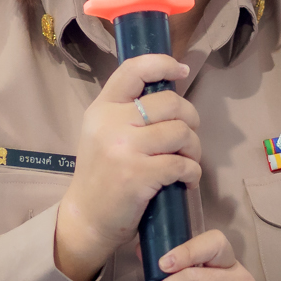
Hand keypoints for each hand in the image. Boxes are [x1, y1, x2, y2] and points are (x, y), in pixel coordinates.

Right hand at [53, 54, 199, 280]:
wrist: (87, 217)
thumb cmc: (101, 174)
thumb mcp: (103, 133)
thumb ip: (127, 111)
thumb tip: (169, 89)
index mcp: (102, 108)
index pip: (133, 70)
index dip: (163, 63)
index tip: (182, 70)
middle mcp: (111, 122)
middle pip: (170, 103)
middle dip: (190, 119)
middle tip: (188, 137)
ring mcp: (124, 148)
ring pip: (181, 131)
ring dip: (194, 148)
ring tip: (188, 160)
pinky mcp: (138, 175)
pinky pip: (182, 163)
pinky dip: (192, 172)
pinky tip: (186, 179)